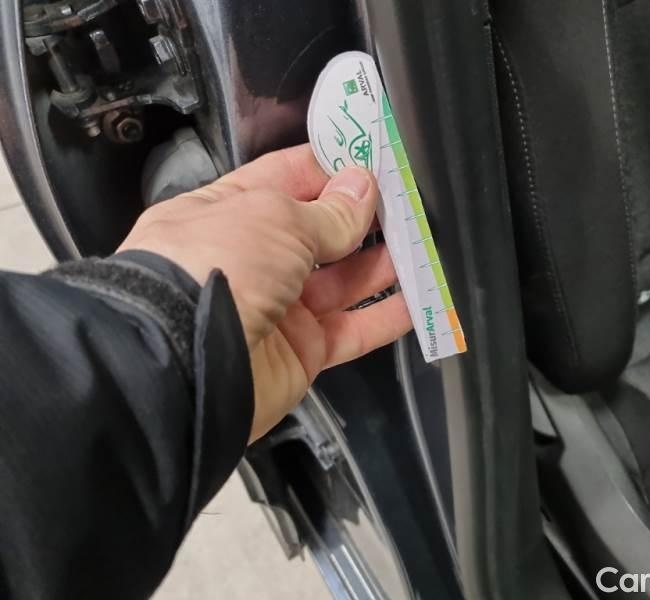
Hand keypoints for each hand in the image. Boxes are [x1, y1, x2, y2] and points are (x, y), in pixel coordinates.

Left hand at [118, 144, 411, 440]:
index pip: (285, 178)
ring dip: (382, 265)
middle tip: (410, 203)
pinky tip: (418, 302)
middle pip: (319, 232)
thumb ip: (328, 211)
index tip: (374, 160)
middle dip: (364, 217)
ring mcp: (278, 307)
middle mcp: (252, 258)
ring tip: (423, 246)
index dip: (330, 168)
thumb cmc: (218, 266)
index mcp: (228, 212)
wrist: (185, 363)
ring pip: (342, 281)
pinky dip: (384, 318)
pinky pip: (351, 331)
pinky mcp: (301, 352)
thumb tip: (362, 187)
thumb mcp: (274, 219)